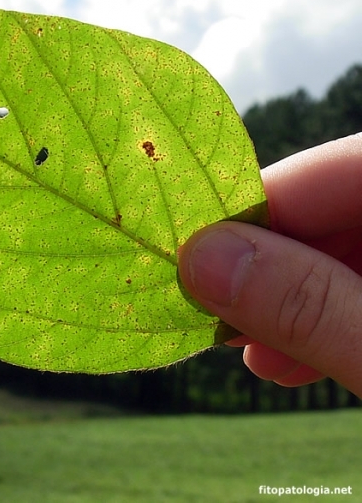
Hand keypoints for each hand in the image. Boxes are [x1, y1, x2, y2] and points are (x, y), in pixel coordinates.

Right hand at [178, 134, 361, 397]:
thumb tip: (200, 259)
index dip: (249, 211)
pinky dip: (328, 314)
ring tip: (252, 353)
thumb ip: (311, 305)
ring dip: (290, 298)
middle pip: (327, 208)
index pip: (325, 172)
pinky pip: (361, 281)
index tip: (187, 258)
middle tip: (214, 317)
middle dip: (266, 267)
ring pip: (342, 244)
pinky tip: (297, 359)